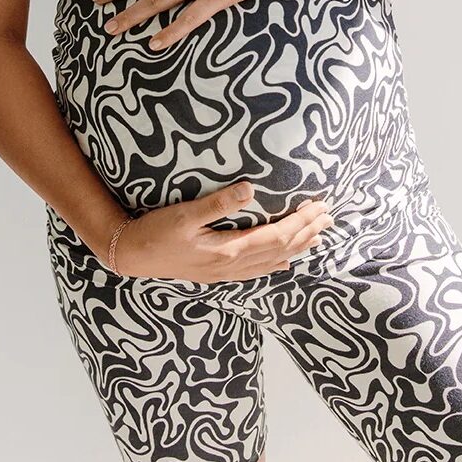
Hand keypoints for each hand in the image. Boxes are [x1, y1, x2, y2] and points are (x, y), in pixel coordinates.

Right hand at [113, 182, 334, 281]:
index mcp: (228, 249)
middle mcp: (232, 265)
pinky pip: (256, 270)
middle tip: (329, 217)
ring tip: (318, 237)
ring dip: (297, 247)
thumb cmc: (155, 231)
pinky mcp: (218, 273)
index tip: (319, 206)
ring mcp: (226, 272)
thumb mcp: (184, 213)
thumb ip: (217, 203)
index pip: (277, 235)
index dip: (301, 221)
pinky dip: (276, 263)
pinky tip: (284, 262)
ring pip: (272, 261)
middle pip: (281, 249)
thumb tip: (249, 189)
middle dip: (307, 232)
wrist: (132, 256)